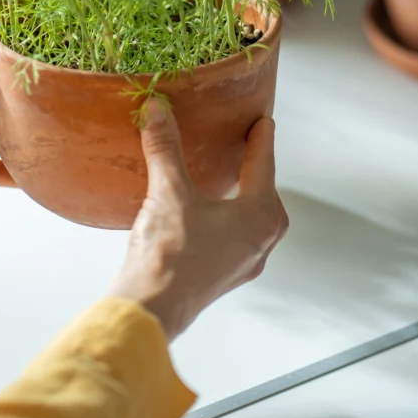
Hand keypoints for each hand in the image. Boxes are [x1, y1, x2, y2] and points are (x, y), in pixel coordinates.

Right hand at [110, 101, 287, 340]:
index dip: (261, 140)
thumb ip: (166, 147)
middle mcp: (260, 243)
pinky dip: (230, 219)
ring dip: (245, 198)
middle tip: (250, 148)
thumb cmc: (169, 253)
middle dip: (258, 171)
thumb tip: (158, 109)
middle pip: (265, 196)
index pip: (263, 166)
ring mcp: (244, 264)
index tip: (264, 123)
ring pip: (253, 221)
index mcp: (258, 218)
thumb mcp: (168, 191)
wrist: (152, 307)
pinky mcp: (224, 277)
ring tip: (231, 180)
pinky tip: (209, 215)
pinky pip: (237, 238)